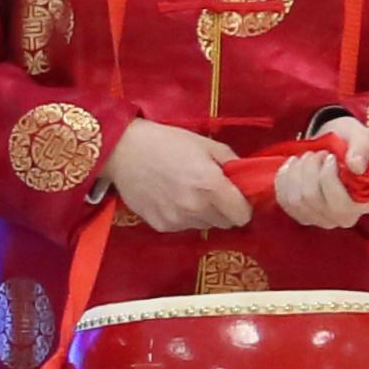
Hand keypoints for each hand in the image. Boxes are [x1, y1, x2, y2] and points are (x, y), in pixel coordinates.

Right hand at [106, 119, 249, 230]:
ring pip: (204, 225)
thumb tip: (246, 179)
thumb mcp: (206, 144)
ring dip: (203, 213)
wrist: (123, 150)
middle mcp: (196, 208)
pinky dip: (182, 216)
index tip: (235, 197)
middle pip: (225, 223)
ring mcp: (177, 220)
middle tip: (210, 192)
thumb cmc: (167, 142)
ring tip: (186, 192)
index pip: (242, 216)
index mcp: (212, 187)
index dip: (242, 206)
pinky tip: (170, 198)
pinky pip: (183, 226)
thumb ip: (232, 163)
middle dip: (224, 210)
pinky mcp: (161, 226)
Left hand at [272, 119, 368, 229]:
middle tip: (315, 153)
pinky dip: (284, 180)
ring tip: (305, 157)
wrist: (331, 145)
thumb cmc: (349, 142)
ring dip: (296, 173)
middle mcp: (345, 217)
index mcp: (366, 203)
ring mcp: (321, 219)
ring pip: (297, 200)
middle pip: (313, 199)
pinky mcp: (301, 215)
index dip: (328, 178)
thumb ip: (362, 148)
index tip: (329, 156)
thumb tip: (356, 166)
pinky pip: (284, 201)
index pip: (342, 204)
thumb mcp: (360, 136)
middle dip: (310, 170)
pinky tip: (292, 165)